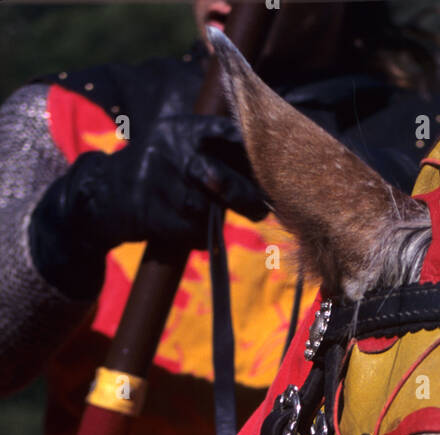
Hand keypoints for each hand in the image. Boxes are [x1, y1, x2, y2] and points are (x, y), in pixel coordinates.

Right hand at [30, 113, 267, 298]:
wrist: (104, 193)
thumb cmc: (157, 169)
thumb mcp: (176, 140)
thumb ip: (213, 146)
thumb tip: (267, 165)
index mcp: (181, 129)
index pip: (227, 135)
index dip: (252, 154)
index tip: (271, 169)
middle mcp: (172, 152)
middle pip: (223, 179)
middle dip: (247, 198)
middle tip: (261, 209)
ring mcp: (161, 184)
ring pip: (208, 210)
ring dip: (217, 219)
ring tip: (211, 215)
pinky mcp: (153, 214)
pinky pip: (193, 232)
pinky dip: (199, 236)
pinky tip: (190, 229)